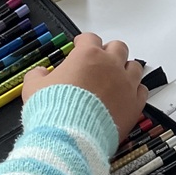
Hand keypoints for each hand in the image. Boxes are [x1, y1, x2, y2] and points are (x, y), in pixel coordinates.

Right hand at [23, 33, 147, 139]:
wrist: (71, 136)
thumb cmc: (54, 110)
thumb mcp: (34, 87)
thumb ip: (38, 75)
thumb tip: (39, 73)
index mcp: (87, 56)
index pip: (90, 38)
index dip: (84, 42)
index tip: (80, 46)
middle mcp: (110, 66)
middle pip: (118, 47)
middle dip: (109, 52)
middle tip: (101, 61)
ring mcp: (126, 84)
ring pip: (134, 66)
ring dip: (126, 69)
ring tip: (118, 77)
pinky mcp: (135, 104)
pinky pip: (142, 90)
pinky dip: (135, 91)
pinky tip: (128, 96)